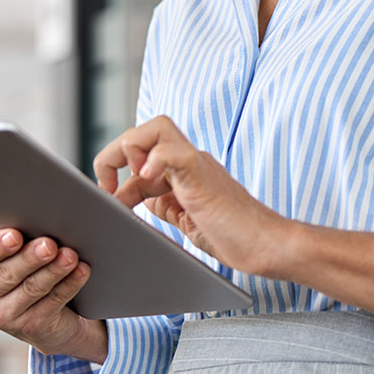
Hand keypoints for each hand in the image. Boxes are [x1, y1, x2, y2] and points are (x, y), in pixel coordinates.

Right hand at [0, 229, 106, 361]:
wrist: (39, 314)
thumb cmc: (23, 267)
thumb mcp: (10, 254)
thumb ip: (14, 236)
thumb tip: (38, 213)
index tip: (15, 235)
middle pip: (7, 274)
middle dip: (30, 257)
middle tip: (49, 244)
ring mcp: (3, 317)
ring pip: (32, 289)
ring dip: (54, 270)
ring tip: (70, 255)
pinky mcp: (29, 328)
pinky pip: (52, 302)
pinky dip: (69, 285)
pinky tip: (81, 271)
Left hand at [94, 115, 287, 276]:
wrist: (266, 245)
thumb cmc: (233, 235)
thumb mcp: (184, 218)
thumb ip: (162, 204)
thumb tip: (133, 198)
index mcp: (182, 170)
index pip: (138, 154)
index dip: (114, 174)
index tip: (107, 201)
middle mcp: (188, 160)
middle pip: (144, 130)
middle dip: (114, 153)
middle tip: (107, 188)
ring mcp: (196, 164)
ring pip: (156, 128)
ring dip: (130, 150)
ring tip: (127, 183)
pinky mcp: (202, 175)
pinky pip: (174, 150)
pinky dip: (154, 159)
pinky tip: (146, 179)